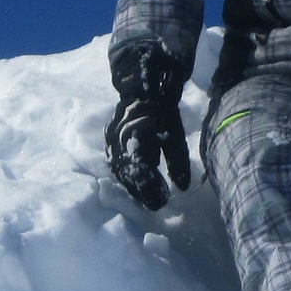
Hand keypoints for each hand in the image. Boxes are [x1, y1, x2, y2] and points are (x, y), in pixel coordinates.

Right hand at [104, 43, 191, 210]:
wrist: (141, 86)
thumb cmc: (162, 109)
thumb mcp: (174, 133)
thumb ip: (177, 160)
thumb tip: (182, 187)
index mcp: (136, 137)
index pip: (142, 172)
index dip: (151, 190)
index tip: (163, 202)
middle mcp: (119, 141)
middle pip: (129, 175)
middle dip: (143, 192)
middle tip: (157, 204)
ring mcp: (111, 141)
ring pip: (121, 171)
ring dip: (134, 186)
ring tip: (149, 197)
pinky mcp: (109, 141)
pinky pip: (117, 164)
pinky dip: (128, 176)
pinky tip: (137, 185)